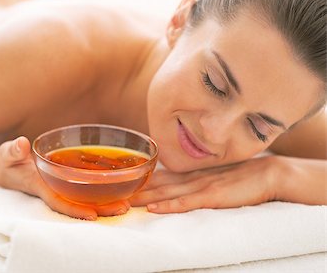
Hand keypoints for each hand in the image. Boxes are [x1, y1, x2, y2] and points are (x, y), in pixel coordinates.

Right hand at [0, 136, 129, 219]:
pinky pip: (86, 191)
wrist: (9, 169)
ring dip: (106, 203)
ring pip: (85, 200)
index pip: (58, 202)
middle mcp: (54, 191)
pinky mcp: (67, 183)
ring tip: (128, 203)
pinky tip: (120, 188)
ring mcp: (61, 189)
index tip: (93, 215)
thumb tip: (21, 144)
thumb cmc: (10, 161)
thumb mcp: (7, 154)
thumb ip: (12, 151)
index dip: (75, 209)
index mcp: (40, 187)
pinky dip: (101, 192)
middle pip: (78, 205)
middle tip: (124, 208)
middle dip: (100, 209)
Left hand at [129, 156, 278, 213]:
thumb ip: (195, 179)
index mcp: (191, 173)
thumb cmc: (241, 176)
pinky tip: (155, 209)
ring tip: (126, 201)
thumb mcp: (213, 175)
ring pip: (167, 193)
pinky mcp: (213, 196)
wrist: (268, 173)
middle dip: (136, 189)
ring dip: (146, 198)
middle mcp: (191, 177)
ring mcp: (201, 186)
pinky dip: (170, 206)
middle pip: (157, 184)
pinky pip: (187, 203)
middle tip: (114, 193)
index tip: (122, 183)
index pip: (160, 176)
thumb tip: (176, 184)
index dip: (140, 180)